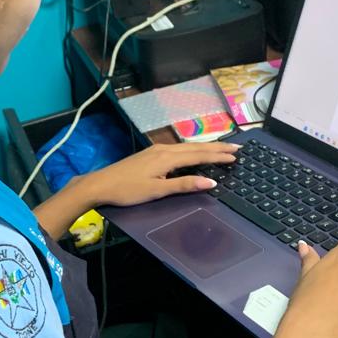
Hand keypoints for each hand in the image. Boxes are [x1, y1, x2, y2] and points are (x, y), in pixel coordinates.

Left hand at [83, 142, 238, 207]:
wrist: (100, 184)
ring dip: (206, 148)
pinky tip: (195, 153)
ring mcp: (156, 150)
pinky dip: (193, 150)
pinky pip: (178, 149)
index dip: (218, 156)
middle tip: (236, 149)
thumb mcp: (157, 191)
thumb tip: (210, 182)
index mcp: (167, 157)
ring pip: (187, 147)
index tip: (235, 156)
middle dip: (217, 148)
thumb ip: (184, 185)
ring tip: (222, 149)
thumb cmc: (128, 190)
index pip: (199, 155)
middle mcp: (164, 149)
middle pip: (195, 148)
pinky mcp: (151, 154)